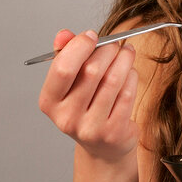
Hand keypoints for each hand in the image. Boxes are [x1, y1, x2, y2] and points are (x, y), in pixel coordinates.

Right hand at [37, 30, 138, 162]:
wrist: (102, 146)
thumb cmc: (85, 106)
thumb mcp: (69, 83)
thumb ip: (64, 55)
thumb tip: (64, 34)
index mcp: (50, 102)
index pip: (63, 68)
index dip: (80, 47)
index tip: (92, 36)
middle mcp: (66, 118)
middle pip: (91, 71)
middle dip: (107, 50)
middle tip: (115, 43)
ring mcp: (91, 128)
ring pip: (113, 80)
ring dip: (123, 60)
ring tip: (127, 52)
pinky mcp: (113, 132)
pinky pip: (127, 95)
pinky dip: (131, 77)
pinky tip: (130, 71)